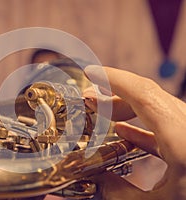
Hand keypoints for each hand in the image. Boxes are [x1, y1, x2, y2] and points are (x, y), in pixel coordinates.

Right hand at [83, 66, 185, 198]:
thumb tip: (93, 182)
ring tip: (101, 113)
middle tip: (88, 99)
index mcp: (180, 135)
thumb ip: (119, 192)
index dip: (113, 79)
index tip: (90, 73)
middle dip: (113, 94)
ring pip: (155, 109)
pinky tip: (122, 132)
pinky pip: (162, 126)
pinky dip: (139, 126)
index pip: (142, 93)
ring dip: (125, 109)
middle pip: (147, 96)